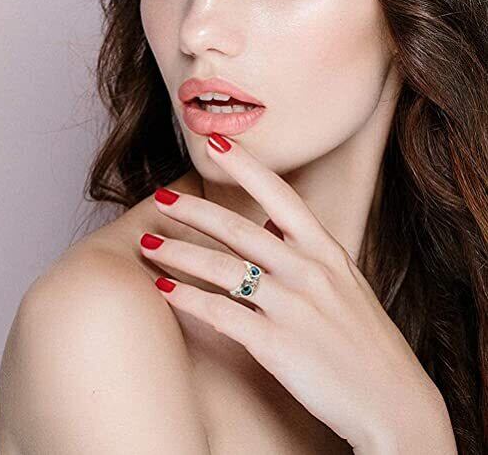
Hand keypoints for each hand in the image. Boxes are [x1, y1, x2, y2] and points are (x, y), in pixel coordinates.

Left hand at [139, 133, 450, 452]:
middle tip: (161, 198)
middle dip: (193, 210)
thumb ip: (307, 253)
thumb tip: (270, 227)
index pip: (280, 194)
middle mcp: (308, 270)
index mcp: (326, 250)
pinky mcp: (277, 344)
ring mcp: (293, 306)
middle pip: (238, 229)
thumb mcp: (345, 282)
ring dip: (179, 253)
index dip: (244, 166)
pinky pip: (221, 314)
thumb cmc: (365, 339)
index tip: (215, 142)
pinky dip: (188, 300)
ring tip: (148, 244)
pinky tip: (164, 290)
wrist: (394, 400)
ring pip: (222, 269)